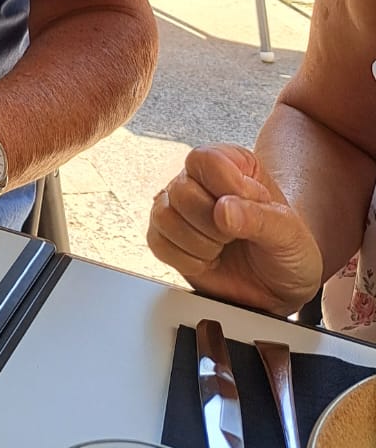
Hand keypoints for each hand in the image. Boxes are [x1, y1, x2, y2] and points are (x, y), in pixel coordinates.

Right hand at [147, 144, 322, 314]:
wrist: (279, 287)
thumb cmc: (287, 251)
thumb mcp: (290, 233)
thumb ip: (260, 218)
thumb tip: (223, 210)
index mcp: (231, 162)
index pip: (207, 160)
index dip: (228, 188)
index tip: (253, 209)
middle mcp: (199, 180)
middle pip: (182, 191)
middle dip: (214, 225)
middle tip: (238, 235)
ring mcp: (179, 208)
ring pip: (165, 216)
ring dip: (201, 244)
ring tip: (224, 248)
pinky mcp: (166, 236)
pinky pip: (158, 243)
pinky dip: (187, 260)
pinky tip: (208, 260)